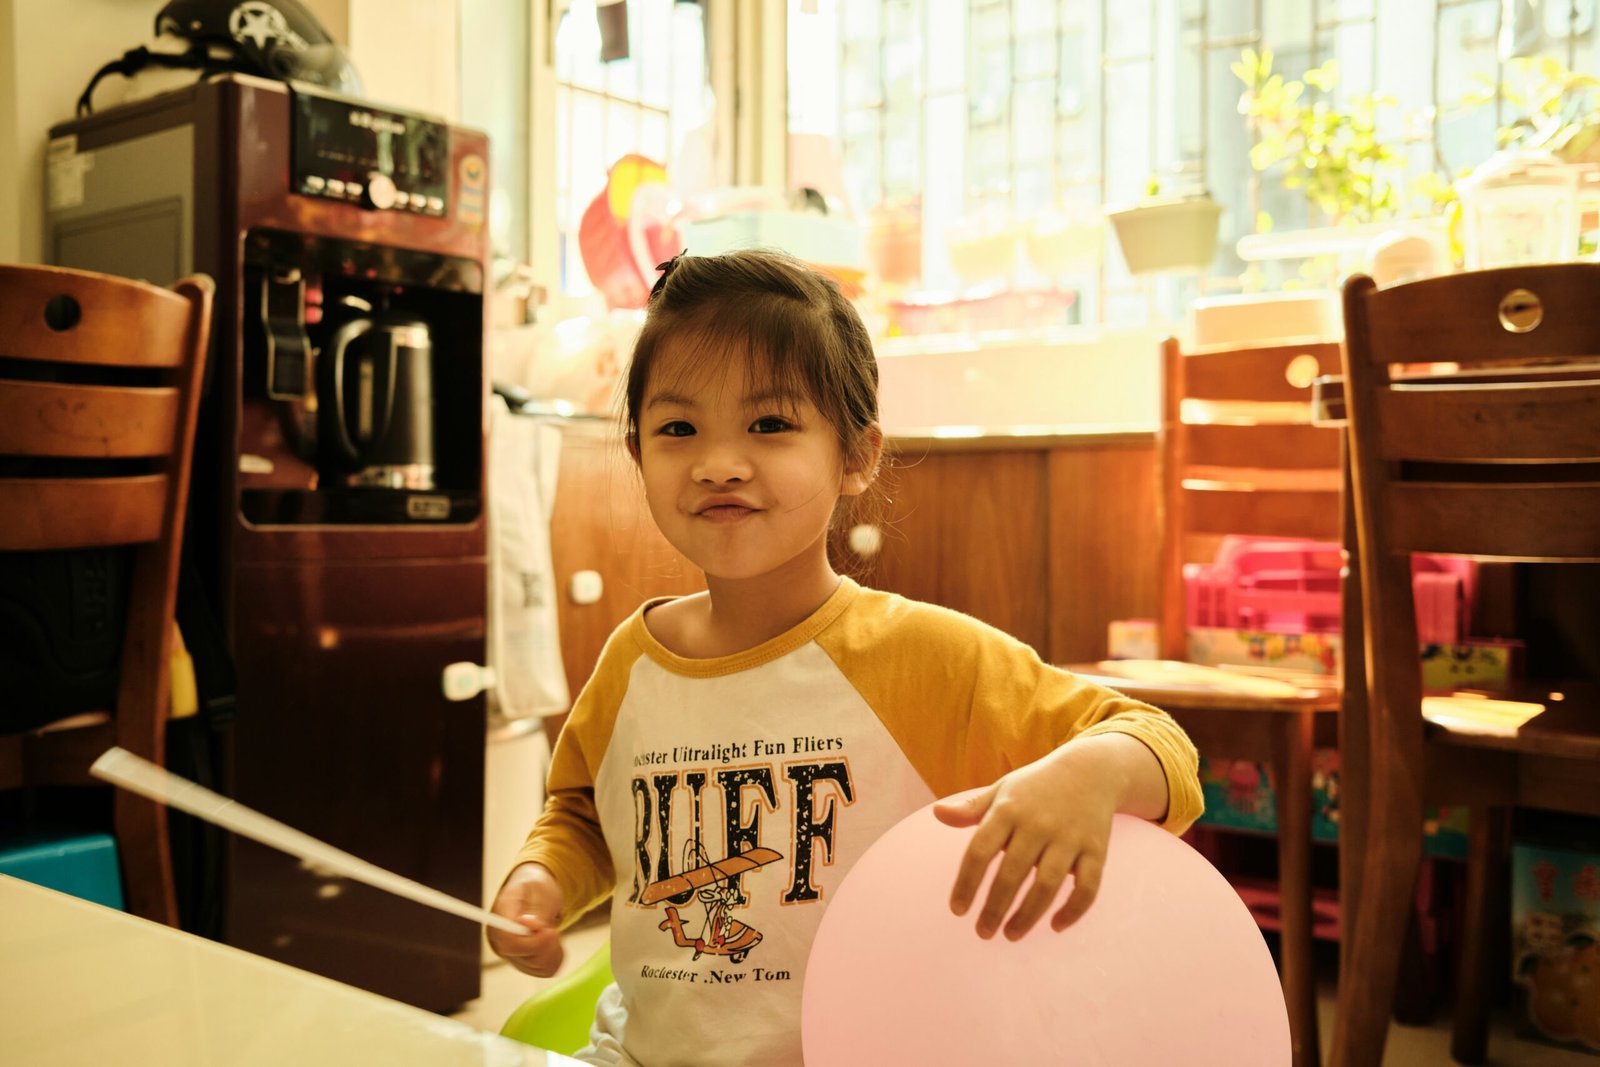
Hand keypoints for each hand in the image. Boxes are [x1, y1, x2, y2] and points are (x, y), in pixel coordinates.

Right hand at [488, 862, 566, 976]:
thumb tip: (527, 924)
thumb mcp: (539, 889)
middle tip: (553, 928)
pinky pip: (546, 971)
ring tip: (553, 931)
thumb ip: (535, 908)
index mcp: (499, 918)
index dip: (532, 941)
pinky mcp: (525, 965)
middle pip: (525, 958)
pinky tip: (553, 943)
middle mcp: (500, 941)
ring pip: (538, 968)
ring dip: (553, 950)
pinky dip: (556, 957)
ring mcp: (511, 956)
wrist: (537, 893)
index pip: (509, 942)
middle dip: (547, 944)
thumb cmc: (536, 887)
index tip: (549, 930)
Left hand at [933, 743, 1120, 940]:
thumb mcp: (1002, 790)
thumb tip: (937, 814)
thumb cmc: (1036, 786)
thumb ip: (971, 808)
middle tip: (982, 933)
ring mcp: (1069, 838)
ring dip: (1027, 916)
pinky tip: (1055, 926)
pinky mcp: (1096, 849)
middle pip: (1011, 874)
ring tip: (1010, 935)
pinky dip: (1073, 911)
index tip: (957, 910)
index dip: (966, 884)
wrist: (1090, 770)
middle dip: (994, 909)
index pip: (980, 852)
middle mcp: (1038, 824)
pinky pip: (1087, 887)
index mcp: (1008, 810)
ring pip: (1047, 885)